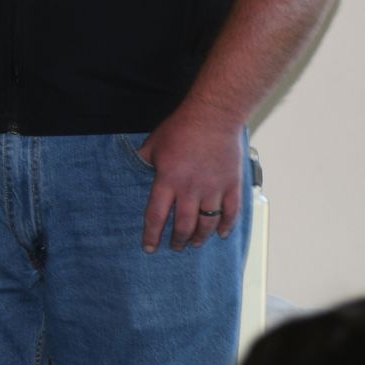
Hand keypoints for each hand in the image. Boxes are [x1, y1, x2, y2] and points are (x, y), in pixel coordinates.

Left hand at [137, 104, 246, 253]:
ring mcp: (214, 188)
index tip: (149, 248)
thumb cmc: (181, 129)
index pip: (156, 216)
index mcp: (168, 181)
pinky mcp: (232, 184)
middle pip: (184, 225)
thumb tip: (132, 169)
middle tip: (175, 247)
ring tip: (194, 244)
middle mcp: (191, 189)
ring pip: (207, 222)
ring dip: (200, 237)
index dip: (152, 235)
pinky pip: (231, 211)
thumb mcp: (153, 144)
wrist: (213, 117)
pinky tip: (221, 234)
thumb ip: (143, 161)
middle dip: (178, 240)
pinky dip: (226, 225)